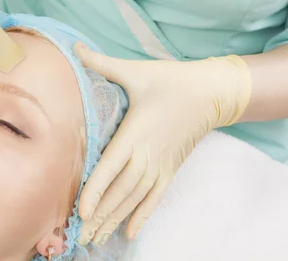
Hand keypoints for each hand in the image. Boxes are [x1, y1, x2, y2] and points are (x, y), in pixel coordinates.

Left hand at [74, 43, 250, 245]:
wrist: (212, 91)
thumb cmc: (171, 80)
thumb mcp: (136, 71)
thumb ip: (102, 63)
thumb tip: (75, 48)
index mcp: (135, 133)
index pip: (111, 167)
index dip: (96, 189)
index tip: (82, 210)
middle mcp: (147, 154)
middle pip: (121, 190)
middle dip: (101, 214)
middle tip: (81, 236)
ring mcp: (161, 164)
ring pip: (135, 198)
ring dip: (116, 219)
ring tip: (98, 239)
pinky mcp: (170, 168)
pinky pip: (156, 197)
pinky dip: (143, 215)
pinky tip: (130, 233)